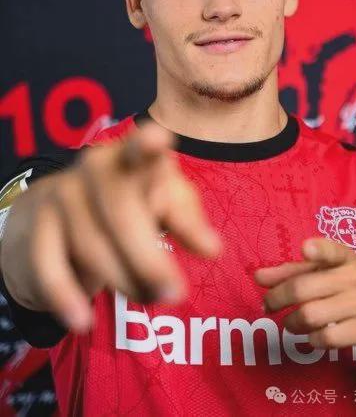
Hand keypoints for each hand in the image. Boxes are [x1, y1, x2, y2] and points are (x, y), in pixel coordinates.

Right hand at [1, 121, 221, 332]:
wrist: (50, 217)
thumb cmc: (122, 207)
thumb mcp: (160, 204)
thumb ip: (187, 220)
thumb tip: (213, 250)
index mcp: (132, 158)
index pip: (140, 147)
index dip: (147, 144)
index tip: (157, 140)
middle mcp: (95, 168)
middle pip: (121, 210)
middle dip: (149, 258)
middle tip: (175, 294)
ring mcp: (62, 194)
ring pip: (92, 244)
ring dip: (124, 281)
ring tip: (148, 299)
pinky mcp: (36, 226)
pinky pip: (50, 266)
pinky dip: (68, 297)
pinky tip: (84, 320)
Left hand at [254, 238, 355, 354]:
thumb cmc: (354, 287)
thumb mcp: (330, 272)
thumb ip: (293, 272)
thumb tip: (258, 276)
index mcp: (346, 258)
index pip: (333, 250)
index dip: (319, 250)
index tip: (306, 248)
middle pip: (304, 288)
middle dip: (277, 299)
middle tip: (269, 305)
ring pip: (311, 316)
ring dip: (292, 323)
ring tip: (290, 323)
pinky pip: (327, 338)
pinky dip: (312, 340)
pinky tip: (311, 336)